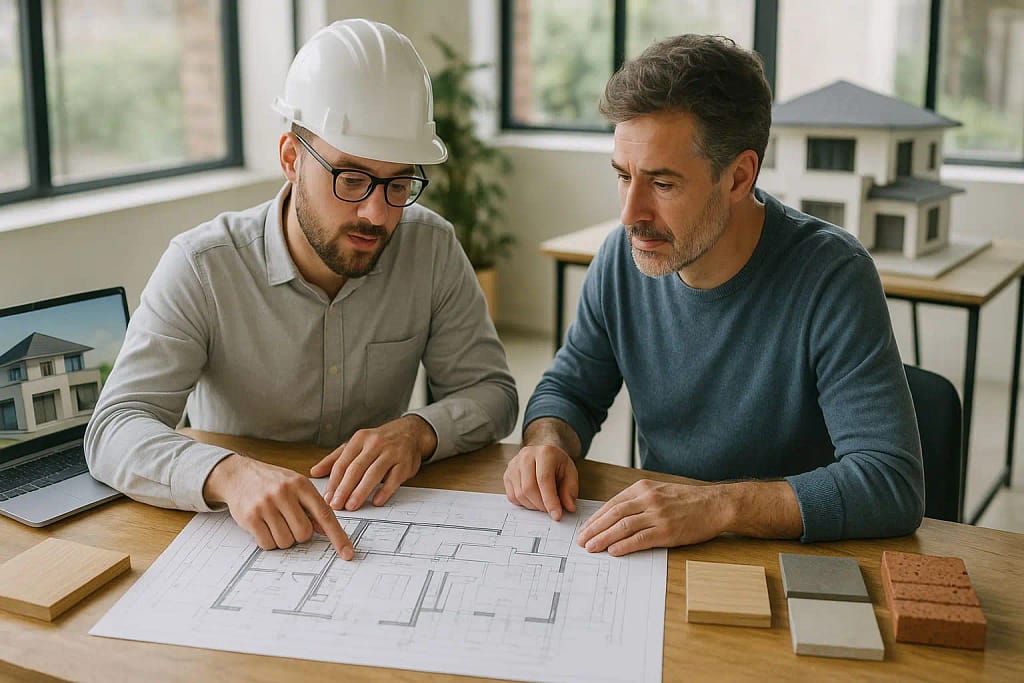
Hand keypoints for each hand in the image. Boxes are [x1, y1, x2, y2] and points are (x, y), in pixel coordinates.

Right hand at [203, 454, 354, 558]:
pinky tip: (263, 527)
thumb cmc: (271, 481)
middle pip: (304, 533)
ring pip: (286, 541)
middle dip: (299, 534)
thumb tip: (325, 530)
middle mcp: (284, 493)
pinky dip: (268, 541)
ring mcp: (266, 505)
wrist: (237, 474)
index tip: (347, 553)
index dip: (338, 536)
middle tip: (289, 523)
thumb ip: (311, 505)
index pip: (324, 514)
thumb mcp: (295, 485)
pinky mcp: (250, 517)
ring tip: (275, 522)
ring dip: (283, 539)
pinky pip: (267, 544)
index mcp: (301, 484)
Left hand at [311, 415, 436, 510]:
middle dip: (344, 488)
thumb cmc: (380, 441)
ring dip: (361, 491)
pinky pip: (394, 479)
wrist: (411, 432)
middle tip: (336, 505)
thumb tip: (314, 472)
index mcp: (359, 439)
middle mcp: (375, 444)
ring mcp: (391, 453)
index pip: (343, 462)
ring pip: (373, 473)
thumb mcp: (356, 444)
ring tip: (351, 506)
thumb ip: (335, 458)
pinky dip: (385, 491)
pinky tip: (376, 501)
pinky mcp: (405, 463)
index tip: (327, 498)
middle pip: (356, 468)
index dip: (334, 482)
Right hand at [503, 444, 578, 520]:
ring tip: (543, 504)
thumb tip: (569, 506)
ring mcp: (514, 465)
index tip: (556, 515)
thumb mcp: (570, 473)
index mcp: (545, 453)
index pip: (544, 479)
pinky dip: (524, 504)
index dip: (550, 500)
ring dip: (533, 505)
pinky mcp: (507, 474)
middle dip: (541, 505)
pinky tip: (533, 499)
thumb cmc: (557, 463)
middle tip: (550, 511)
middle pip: (529, 488)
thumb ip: (569, 490)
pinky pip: (512, 496)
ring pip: (519, 494)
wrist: (544, 453)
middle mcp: (526, 456)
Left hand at [576, 480, 729, 555]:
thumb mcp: (659, 491)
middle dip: (594, 529)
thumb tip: (615, 515)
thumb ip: (638, 500)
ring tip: (591, 547)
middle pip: (613, 515)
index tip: (585, 529)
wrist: (715, 505)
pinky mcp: (667, 531)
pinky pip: (641, 538)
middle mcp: (648, 499)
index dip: (596, 518)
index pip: (612, 504)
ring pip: (623, 527)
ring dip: (604, 538)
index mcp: (643, 488)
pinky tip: (613, 551)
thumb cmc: (687, 500)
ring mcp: (658, 515)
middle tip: (581, 541)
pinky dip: (625, 545)